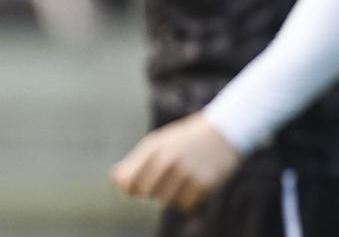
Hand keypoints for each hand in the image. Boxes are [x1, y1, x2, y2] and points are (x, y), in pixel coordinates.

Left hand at [109, 112, 241, 210]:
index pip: (130, 182)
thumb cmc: (183, 140)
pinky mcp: (203, 185)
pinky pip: (186, 206)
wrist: (223, 132)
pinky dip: (187, 200)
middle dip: (152, 190)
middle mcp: (168, 161)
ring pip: (166, 202)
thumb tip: (115, 180)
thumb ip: (134, 162)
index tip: (135, 187)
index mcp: (153, 149)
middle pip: (147, 194)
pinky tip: (192, 185)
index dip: (130, 189)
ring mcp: (186, 174)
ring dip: (171, 196)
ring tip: (180, 180)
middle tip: (164, 178)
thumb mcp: (157, 143)